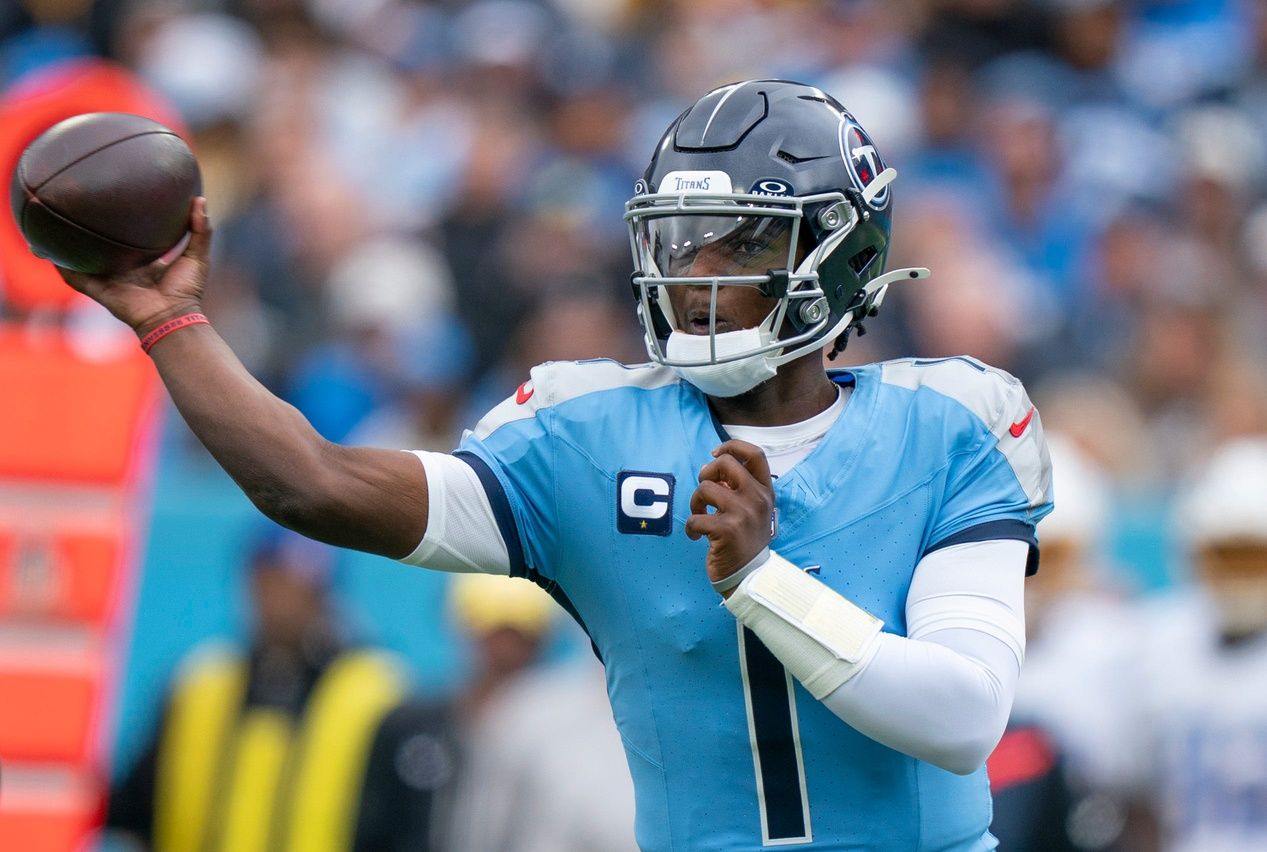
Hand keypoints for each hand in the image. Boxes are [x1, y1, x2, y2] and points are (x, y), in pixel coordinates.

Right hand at [57, 197, 211, 336]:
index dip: (121, 223)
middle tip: (76, 206)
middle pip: (100, 247)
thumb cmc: (187, 290)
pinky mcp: (98, 289)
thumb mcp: (197, 256)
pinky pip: (74, 276)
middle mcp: (123, 269)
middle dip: (88, 231)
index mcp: (143, 261)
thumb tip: (200, 200)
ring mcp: (108, 279)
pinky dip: (60, 264)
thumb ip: (200, 230)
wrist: (174, 316)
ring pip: (81, 259)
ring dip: (65, 246)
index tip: (116, 202)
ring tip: (48, 224)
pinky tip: (44, 249)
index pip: (128, 239)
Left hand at [686, 439, 774, 592]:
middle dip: (706, 473)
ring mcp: (743, 513)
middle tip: (705, 493)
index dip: (731, 446)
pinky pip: (695, 517)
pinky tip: (697, 537)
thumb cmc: (745, 541)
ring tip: (700, 517)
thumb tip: (710, 467)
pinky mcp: (726, 530)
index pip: (755, 454)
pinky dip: (690, 528)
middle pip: (725, 462)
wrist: (750, 577)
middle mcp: (757, 498)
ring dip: (695, 502)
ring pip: (705, 487)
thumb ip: (736, 488)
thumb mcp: (751, 510)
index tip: (714, 454)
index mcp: (765, 491)